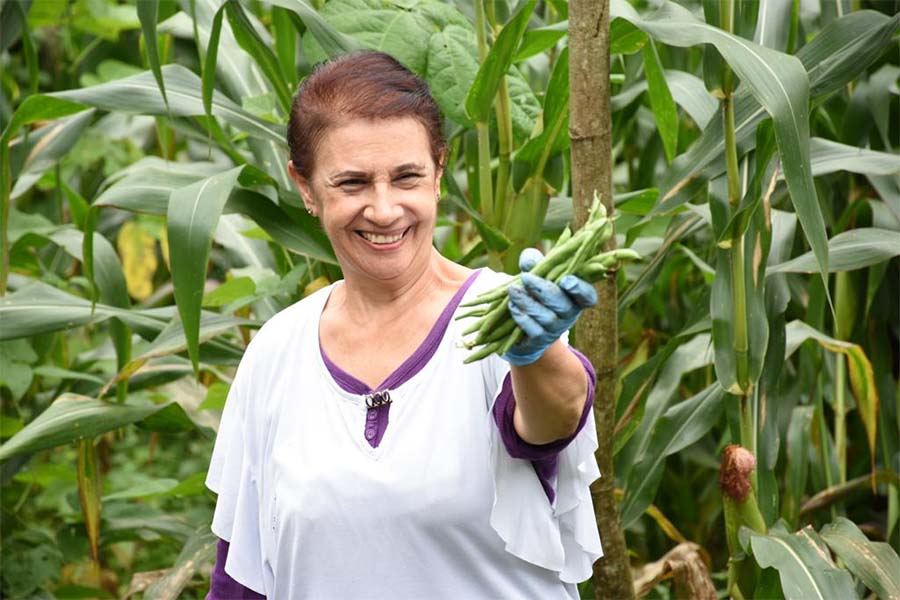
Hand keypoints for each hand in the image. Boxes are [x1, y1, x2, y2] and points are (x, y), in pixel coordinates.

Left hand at [503, 248, 597, 366]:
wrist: (522, 326)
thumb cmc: (535, 292)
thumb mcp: (537, 274)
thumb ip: (535, 263)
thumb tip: (530, 260)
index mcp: (575, 297)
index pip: (588, 296)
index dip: (580, 289)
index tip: (566, 280)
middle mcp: (569, 314)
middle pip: (564, 306)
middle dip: (544, 289)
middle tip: (525, 277)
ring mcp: (555, 329)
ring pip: (546, 317)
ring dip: (527, 301)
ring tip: (512, 289)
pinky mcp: (539, 339)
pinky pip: (533, 329)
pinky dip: (521, 316)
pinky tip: (512, 305)